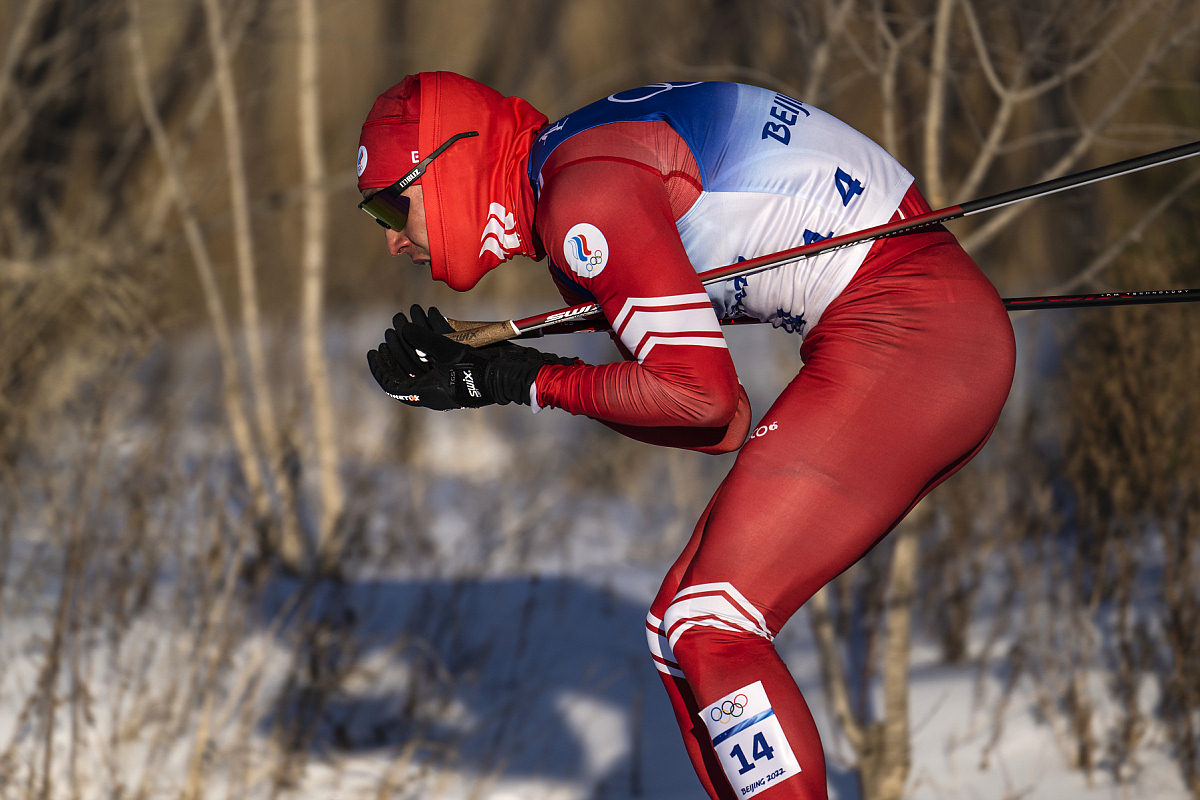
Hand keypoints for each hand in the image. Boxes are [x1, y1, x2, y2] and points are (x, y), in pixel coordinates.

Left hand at [367, 306, 575, 409]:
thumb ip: (425, 339)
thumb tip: (403, 327)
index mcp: (430, 394)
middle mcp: (438, 387)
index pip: (395, 384)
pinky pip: (442, 351)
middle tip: (389, 330)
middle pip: (408, 367)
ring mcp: (450, 377)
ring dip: (416, 335)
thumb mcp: (450, 352)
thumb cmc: (483, 368)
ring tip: (407, 314)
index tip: (373, 351)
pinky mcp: (463, 366)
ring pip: (425, 356)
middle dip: (398, 345)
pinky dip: (435, 333)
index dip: (380, 368)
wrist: (516, 372)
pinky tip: (431, 314)